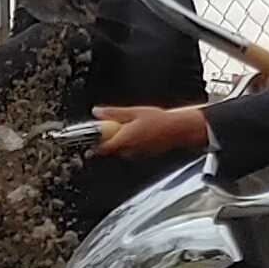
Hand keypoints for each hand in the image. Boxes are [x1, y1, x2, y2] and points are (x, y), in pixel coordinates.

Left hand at [93, 102, 210, 159]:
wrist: (178, 130)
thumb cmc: (160, 121)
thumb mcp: (134, 112)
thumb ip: (113, 113)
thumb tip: (97, 112)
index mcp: (124, 140)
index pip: (100, 148)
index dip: (93, 142)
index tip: (90, 134)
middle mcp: (128, 151)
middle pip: (108, 148)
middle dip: (107, 137)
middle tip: (112, 124)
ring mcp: (134, 155)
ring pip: (118, 149)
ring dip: (118, 139)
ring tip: (129, 126)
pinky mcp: (140, 156)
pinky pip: (128, 150)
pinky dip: (128, 142)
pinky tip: (137, 132)